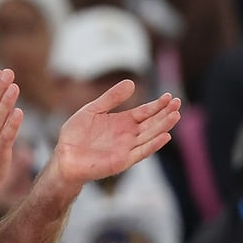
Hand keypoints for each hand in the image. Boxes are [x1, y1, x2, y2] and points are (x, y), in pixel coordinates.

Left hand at [51, 80, 179, 186]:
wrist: (64, 156)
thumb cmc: (76, 134)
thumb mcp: (93, 109)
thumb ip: (111, 98)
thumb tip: (131, 82)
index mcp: (123, 122)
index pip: (145, 112)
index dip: (157, 105)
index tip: (170, 96)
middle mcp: (128, 135)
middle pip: (152, 123)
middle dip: (165, 113)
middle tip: (178, 102)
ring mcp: (127, 148)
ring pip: (150, 136)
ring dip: (163, 127)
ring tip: (175, 115)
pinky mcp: (122, 160)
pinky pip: (141, 152)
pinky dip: (153, 145)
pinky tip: (164, 136)